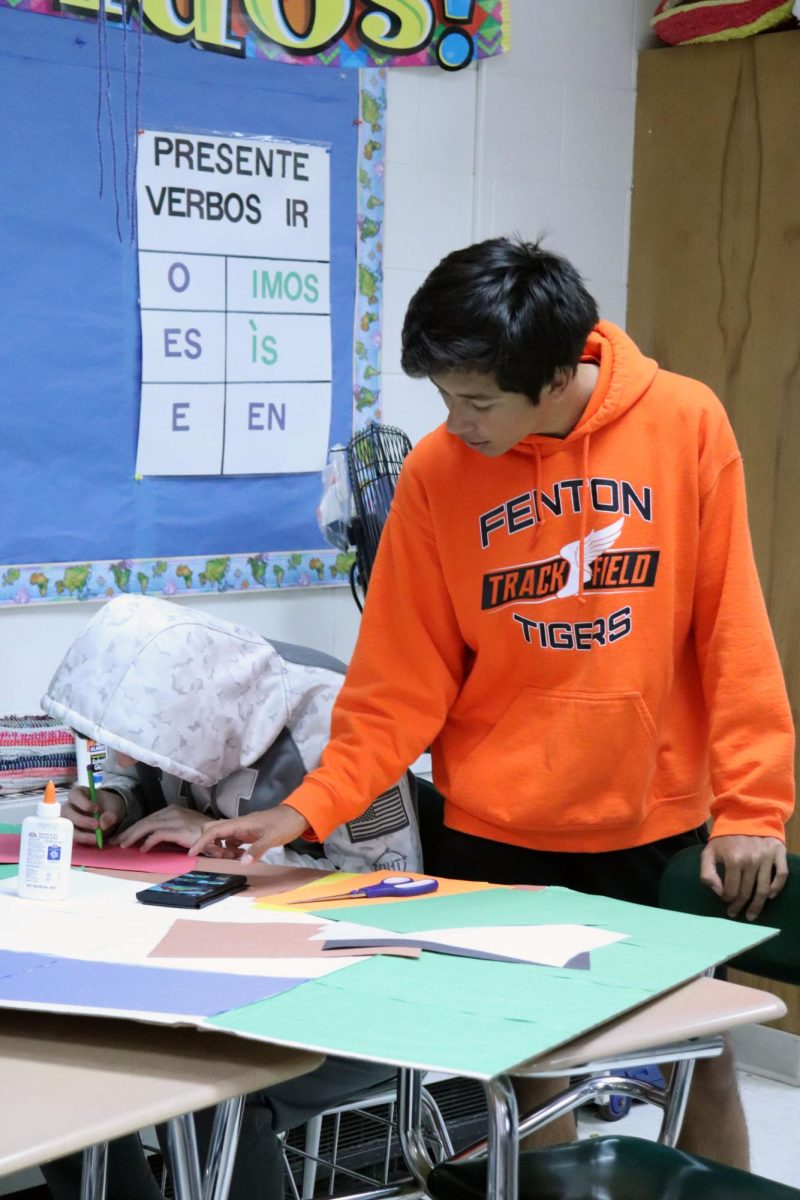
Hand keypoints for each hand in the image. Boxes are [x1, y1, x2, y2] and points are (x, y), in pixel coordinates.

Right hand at [62, 785, 125, 844]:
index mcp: (80, 793)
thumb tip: (103, 825)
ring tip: (96, 837)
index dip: (82, 802)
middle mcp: (71, 805)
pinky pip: (73, 836)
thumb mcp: (114, 808)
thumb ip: (110, 815)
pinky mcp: (72, 830)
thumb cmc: (110, 806)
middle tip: (96, 825)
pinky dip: (83, 839)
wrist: (112, 816)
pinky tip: (94, 841)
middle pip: (66, 811)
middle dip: (81, 819)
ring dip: (80, 833)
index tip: (96, 809)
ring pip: (67, 826)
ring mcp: (69, 819)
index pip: (74, 795)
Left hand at [114, 805, 212, 852]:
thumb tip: (148, 838)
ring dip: (133, 836)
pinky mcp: (178, 829)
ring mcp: (175, 819)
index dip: (134, 827)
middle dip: (129, 831)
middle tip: (116, 841)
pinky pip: (158, 835)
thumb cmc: (201, 833)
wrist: (218, 832)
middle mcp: (171, 811)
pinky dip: (148, 841)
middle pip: (145, 821)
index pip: (148, 818)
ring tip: (123, 844)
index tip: (122, 836)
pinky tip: (142, 849)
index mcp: (171, 809)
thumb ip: (166, 830)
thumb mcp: (181, 827)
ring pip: (147, 826)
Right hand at [188, 805, 307, 864]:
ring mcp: (242, 829)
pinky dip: (230, 849)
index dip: (201, 841)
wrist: (298, 815)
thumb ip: (257, 849)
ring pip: (222, 837)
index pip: (214, 830)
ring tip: (232, 858)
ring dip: (221, 849)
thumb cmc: (285, 823)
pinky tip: (240, 856)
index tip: (192, 852)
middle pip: (213, 831)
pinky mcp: (248, 833)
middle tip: (220, 858)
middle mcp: (238, 824)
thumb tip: (242, 862)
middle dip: (210, 845)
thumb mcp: (273, 837)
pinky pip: (232, 841)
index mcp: (240, 823)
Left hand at [700, 835, 787, 919]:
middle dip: (740, 906)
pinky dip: (777, 888)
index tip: (725, 902)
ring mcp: (767, 857)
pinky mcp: (778, 853)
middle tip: (735, 913)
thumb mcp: (709, 852)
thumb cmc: (725, 838)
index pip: (731, 890)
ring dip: (758, 905)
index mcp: (734, 859)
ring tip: (752, 915)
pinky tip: (770, 896)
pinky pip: (782, 875)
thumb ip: (707, 872)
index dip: (727, 899)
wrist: (745, 816)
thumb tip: (718, 892)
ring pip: (764, 889)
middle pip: (747, 892)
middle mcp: (752, 860)